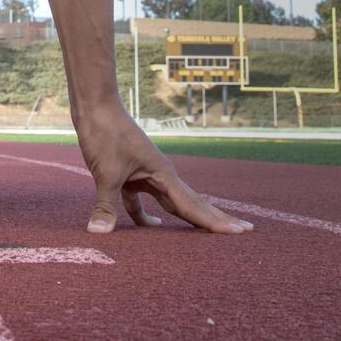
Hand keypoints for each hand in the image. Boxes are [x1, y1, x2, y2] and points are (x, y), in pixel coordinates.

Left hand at [76, 102, 252, 234]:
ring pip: (172, 202)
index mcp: (163, 174)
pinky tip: (154, 227)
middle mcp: (161, 174)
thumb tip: (99, 234)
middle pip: (193, 202)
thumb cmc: (105, 134)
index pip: (193, 205)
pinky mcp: (130, 174)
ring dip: (188, 217)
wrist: (95, 106)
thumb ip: (106, 206)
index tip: (238, 232)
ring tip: (209, 232)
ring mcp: (147, 174)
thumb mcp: (106, 173)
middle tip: (244, 231)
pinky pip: (143, 200)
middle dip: (216, 218)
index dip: (214, 222)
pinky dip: (147, 216)